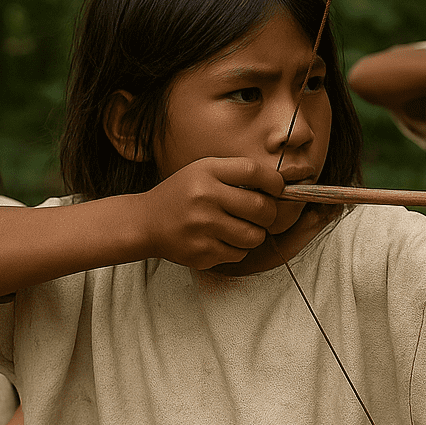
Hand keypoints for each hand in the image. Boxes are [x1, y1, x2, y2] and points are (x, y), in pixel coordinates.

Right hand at [139, 156, 285, 268]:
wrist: (146, 223)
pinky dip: (238, 248)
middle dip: (270, 213)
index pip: (254, 172)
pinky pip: (239, 253)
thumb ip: (237, 174)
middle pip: (261, 207)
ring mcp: (202, 227)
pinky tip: (222, 239)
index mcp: (206, 172)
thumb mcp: (203, 171)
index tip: (277, 189)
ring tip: (241, 228)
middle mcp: (204, 197)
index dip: (274, 182)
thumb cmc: (182, 195)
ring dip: (255, 233)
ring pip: (254, 236)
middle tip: (264, 214)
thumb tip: (279, 186)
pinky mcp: (202, 252)